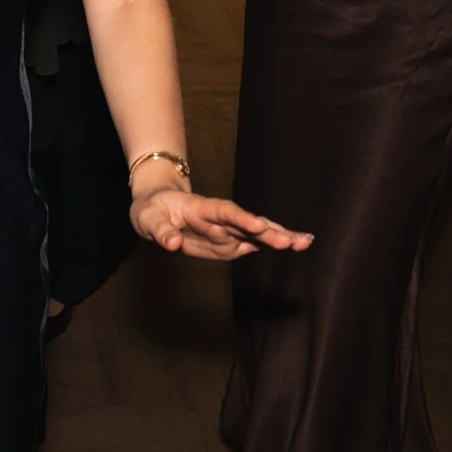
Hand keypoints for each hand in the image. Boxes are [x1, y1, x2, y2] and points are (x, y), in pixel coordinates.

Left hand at [129, 188, 312, 260]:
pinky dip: (275, 242)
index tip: (258, 225)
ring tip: (305, 242)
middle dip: (269, 231)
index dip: (241, 218)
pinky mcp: (230, 240)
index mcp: (199, 209)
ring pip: (256, 231)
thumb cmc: (151, 212)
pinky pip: (255, 241)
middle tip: (292, 241)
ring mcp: (227, 229)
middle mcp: (218, 218)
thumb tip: (172, 244)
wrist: (157, 207)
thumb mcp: (147, 219)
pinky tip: (297, 243)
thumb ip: (160, 232)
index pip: (223, 212)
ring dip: (279, 236)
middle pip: (246, 222)